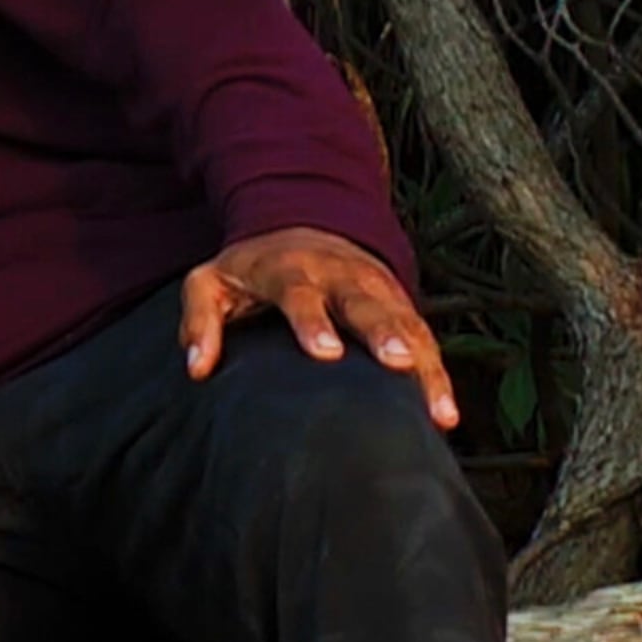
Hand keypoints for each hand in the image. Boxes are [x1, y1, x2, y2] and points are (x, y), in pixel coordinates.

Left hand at [178, 225, 458, 428]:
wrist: (302, 224)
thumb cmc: (251, 269)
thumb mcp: (209, 281)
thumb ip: (198, 319)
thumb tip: (197, 369)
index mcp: (291, 268)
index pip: (301, 293)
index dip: (313, 321)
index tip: (325, 353)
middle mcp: (341, 276)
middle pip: (366, 303)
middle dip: (384, 332)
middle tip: (399, 363)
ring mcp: (377, 289)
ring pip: (406, 324)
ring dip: (423, 364)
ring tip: (436, 409)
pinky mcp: (400, 306)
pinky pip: (425, 340)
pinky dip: (437, 376)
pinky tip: (444, 417)